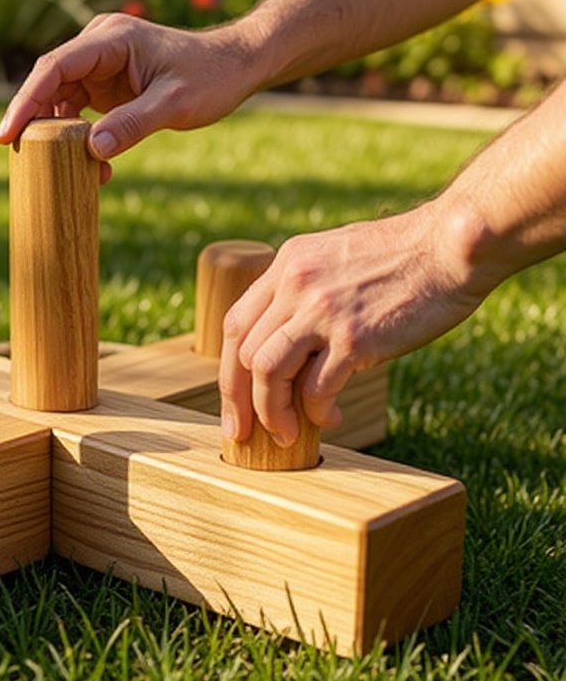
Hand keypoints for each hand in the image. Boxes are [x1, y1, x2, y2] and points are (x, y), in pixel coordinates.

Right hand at [0, 14, 250, 181]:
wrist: (235, 67)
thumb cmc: (210, 77)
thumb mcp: (175, 104)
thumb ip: (134, 124)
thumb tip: (92, 150)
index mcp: (110, 39)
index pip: (53, 68)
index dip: (26, 101)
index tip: (6, 134)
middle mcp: (97, 45)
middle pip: (49, 84)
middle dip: (36, 123)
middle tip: (24, 162)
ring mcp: (99, 64)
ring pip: (60, 100)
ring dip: (60, 137)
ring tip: (72, 173)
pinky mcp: (105, 83)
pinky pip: (78, 111)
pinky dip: (79, 139)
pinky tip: (93, 167)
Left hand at [218, 204, 485, 445]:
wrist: (452, 247)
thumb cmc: (403, 257)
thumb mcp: (335, 256)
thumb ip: (304, 288)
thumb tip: (285, 339)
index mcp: (287, 265)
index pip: (234, 325)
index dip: (229, 370)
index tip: (234, 404)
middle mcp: (295, 285)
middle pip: (243, 354)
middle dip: (241, 402)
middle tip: (249, 433)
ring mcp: (322, 311)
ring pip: (268, 372)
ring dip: (271, 412)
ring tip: (286, 434)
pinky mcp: (354, 338)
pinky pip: (315, 388)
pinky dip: (316, 411)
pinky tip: (331, 415)